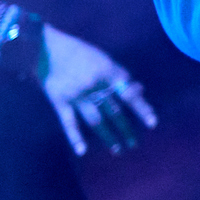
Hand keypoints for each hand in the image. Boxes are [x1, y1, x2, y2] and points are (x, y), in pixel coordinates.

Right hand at [40, 24, 158, 155]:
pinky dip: (75, 137)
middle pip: (114, 111)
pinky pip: (69, 123)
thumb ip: (120, 75)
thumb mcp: (104, 58)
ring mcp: (77, 96)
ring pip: (96, 120)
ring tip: (117, 150)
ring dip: (107, 136)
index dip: (142, 109)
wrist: (47, 48)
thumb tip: (139, 89)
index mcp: (109, 73)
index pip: (129, 94)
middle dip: (125, 129)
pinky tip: (82, 151)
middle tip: (134, 144)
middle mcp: (96, 86)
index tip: (152, 123)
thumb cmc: (79, 52)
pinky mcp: (60, 102)